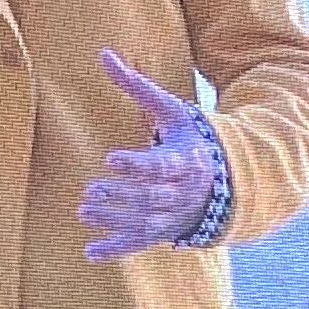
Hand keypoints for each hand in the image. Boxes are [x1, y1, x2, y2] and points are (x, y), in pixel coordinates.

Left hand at [80, 48, 219, 260]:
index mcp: (186, 160)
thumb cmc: (190, 138)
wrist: (225, 179)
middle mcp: (183, 192)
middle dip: (123, 196)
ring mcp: (175, 215)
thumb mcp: (170, 109)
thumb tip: (103, 54)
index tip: (112, 159)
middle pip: (152, 198)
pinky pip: (141, 244)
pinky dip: (117, 250)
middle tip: (92, 190)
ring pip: (145, 222)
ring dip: (114, 220)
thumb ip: (136, 87)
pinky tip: (90, 253)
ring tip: (83, 212)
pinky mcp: (165, 231)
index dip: (138, 165)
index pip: (161, 165)